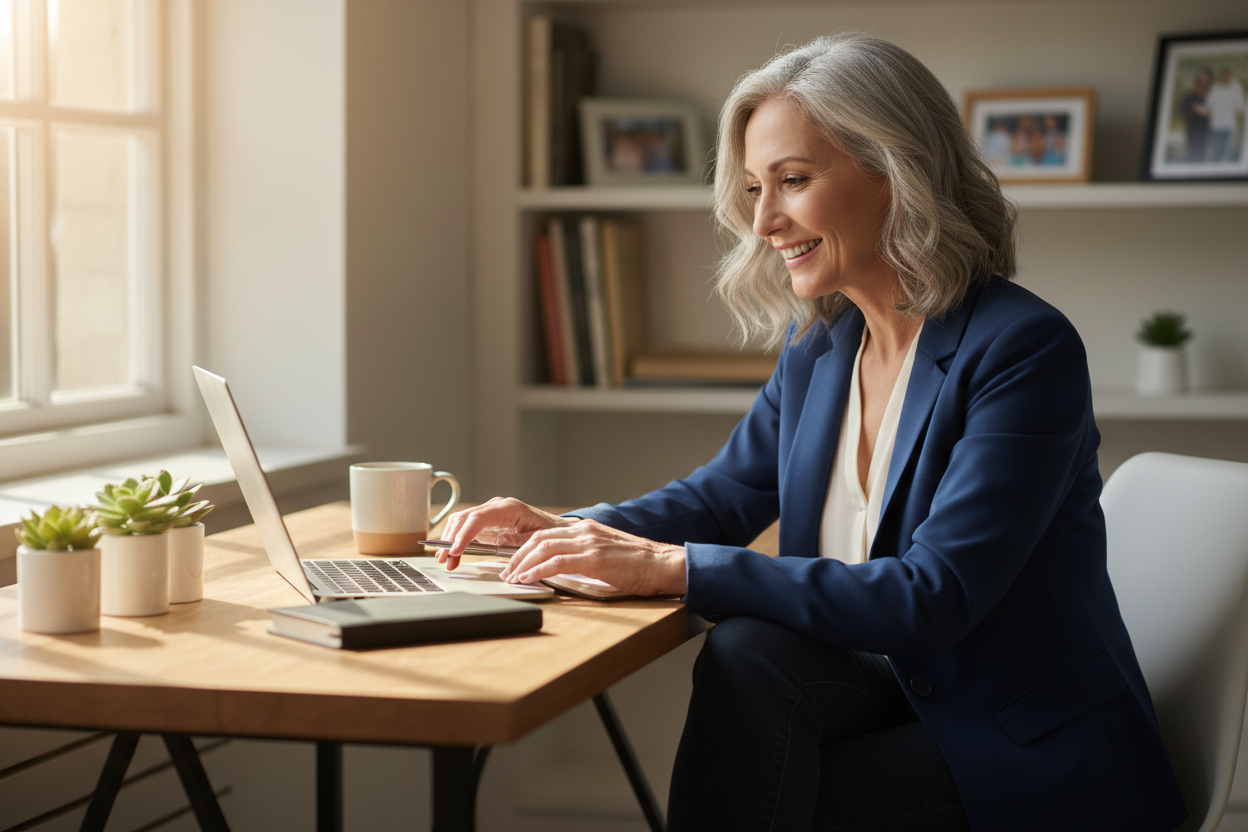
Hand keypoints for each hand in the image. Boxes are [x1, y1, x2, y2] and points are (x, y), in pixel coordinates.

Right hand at [437, 497, 575, 570]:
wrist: (555, 528)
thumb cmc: (549, 532)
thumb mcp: (538, 538)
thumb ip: (520, 541)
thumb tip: (499, 543)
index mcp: (509, 508)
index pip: (478, 518)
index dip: (464, 535)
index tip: (455, 551)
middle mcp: (496, 506)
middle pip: (464, 518)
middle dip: (451, 539)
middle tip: (444, 559)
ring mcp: (489, 512)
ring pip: (460, 521)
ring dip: (449, 540)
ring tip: (444, 559)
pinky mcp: (486, 521)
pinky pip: (465, 526)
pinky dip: (455, 539)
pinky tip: (451, 553)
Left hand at [500, 518, 686, 596]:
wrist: (663, 564)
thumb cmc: (639, 564)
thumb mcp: (607, 553)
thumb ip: (585, 555)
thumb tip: (564, 569)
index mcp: (586, 529)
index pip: (546, 534)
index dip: (525, 548)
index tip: (515, 562)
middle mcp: (584, 531)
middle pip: (539, 538)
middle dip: (518, 556)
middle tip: (508, 572)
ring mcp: (589, 543)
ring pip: (543, 548)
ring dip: (523, 564)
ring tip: (513, 578)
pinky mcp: (594, 559)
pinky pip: (556, 562)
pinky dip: (537, 571)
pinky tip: (528, 579)